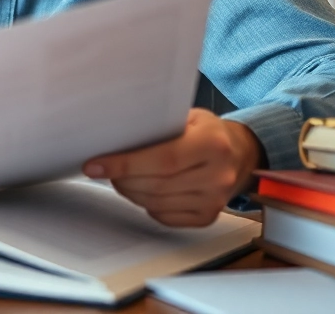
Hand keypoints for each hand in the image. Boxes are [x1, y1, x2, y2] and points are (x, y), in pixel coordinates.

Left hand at [82, 109, 263, 227]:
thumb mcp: (188, 116)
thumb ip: (157, 126)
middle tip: (105, 169)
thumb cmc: (206, 132)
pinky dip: (146, 204)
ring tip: (121, 178)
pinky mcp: (208, 217)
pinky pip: (165, 216)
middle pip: (157, 185)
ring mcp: (215, 200)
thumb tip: (113, 137)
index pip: (162, 159)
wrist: (239, 154)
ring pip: (157, 203)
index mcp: (213, 143)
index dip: (125, 164)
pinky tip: (143, 190)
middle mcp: (218, 175)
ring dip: (130, 192)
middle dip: (123, 178)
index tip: (95, 165)